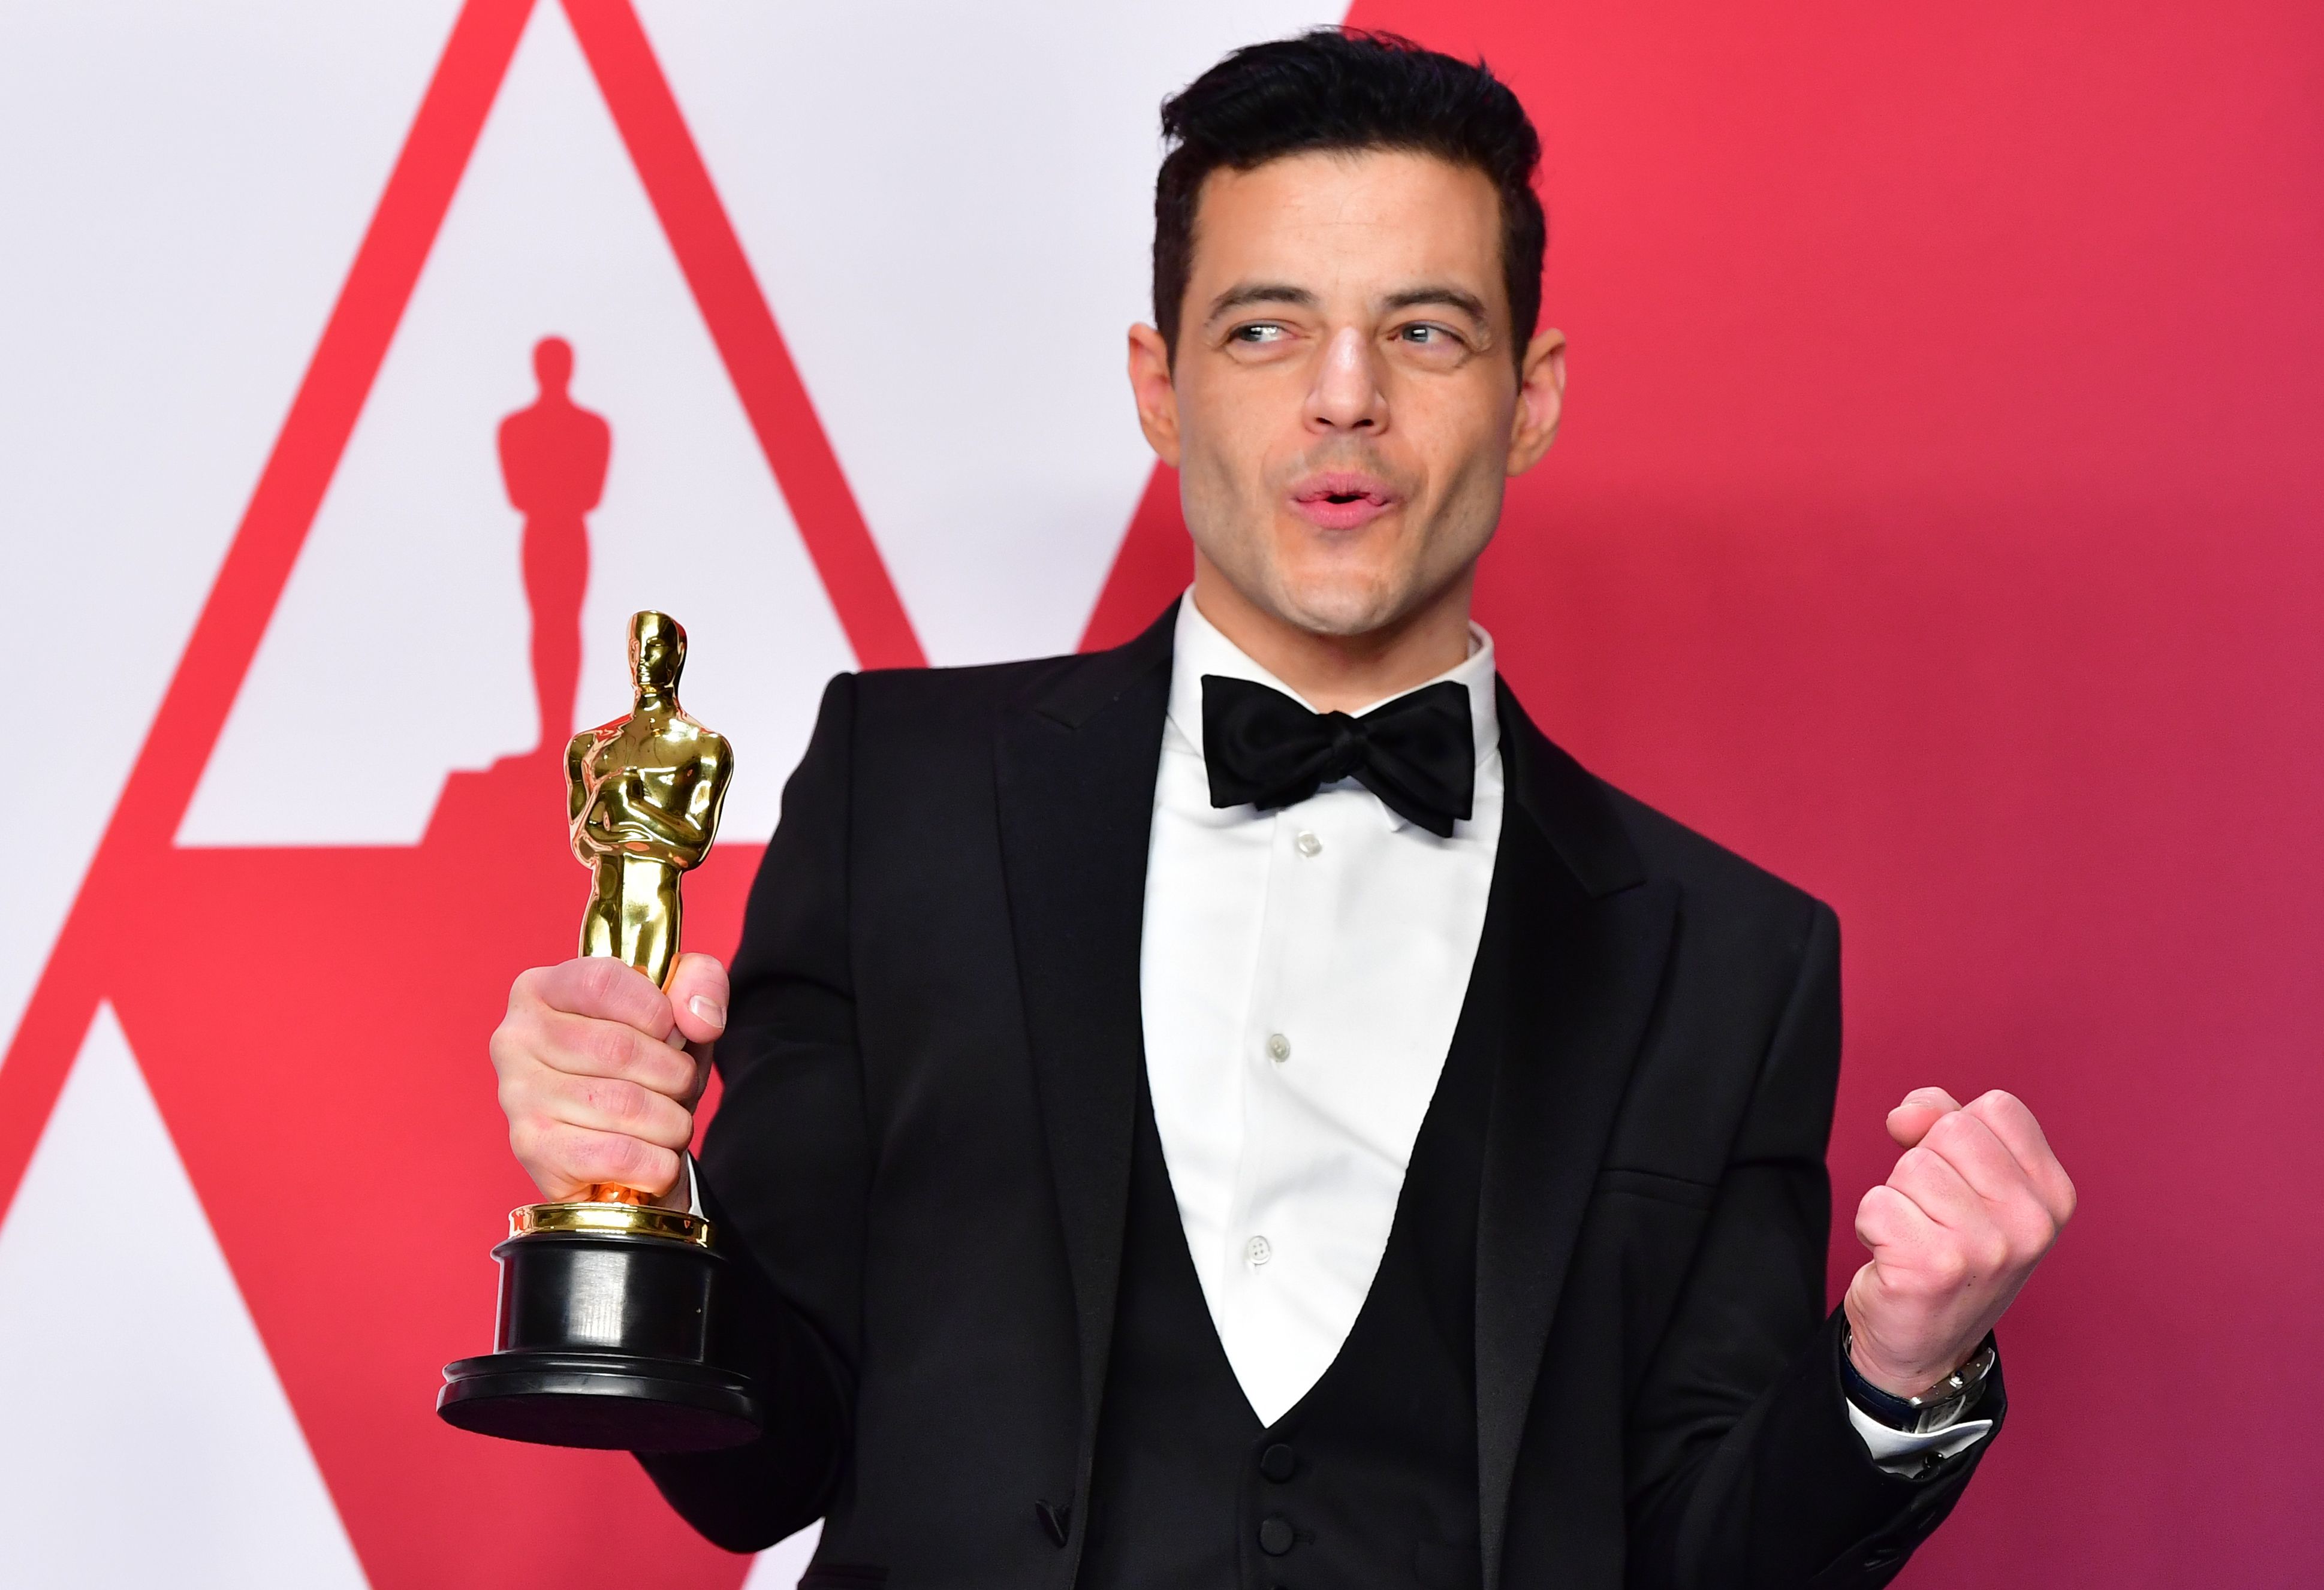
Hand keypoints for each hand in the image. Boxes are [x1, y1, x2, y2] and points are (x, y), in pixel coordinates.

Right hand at [490, 951, 728, 1208]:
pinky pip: (620, 1154)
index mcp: (541, 989)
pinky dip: (657, 1162)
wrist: (619, 1152)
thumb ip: (701, 983)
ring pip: (626, 1105)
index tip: (675, 1033)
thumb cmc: (646, 1068)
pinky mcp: (534, 1151)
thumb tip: (699, 1020)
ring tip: (669, 1124)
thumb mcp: (681, 1011)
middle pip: (619, 1048)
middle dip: (676, 1074)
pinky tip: (655, 1158)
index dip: (656, 1011)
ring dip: (672, 1122)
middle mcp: (516, 1038)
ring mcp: (518, 1096)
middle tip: (681, 1087)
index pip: (601, 982)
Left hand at [1844, 1088, 2075, 1397]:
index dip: (1956, 1130)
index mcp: (2053, 1194)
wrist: (1924, 1347)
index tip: (1956, 1177)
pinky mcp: (1934, 1268)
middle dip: (1925, 1165)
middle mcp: (2032, 1223)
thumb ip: (1943, 1121)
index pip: (1997, 1108)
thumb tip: (1908, 1113)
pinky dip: (1872, 1225)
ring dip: (1898, 1199)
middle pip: (1950, 1131)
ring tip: (1917, 1239)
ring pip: (1911, 1166)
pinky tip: (1895, 1257)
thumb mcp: (1969, 1182)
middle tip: (1935, 1218)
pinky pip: (1877, 1203)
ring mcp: (1987, 1248)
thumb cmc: (1947, 1252)